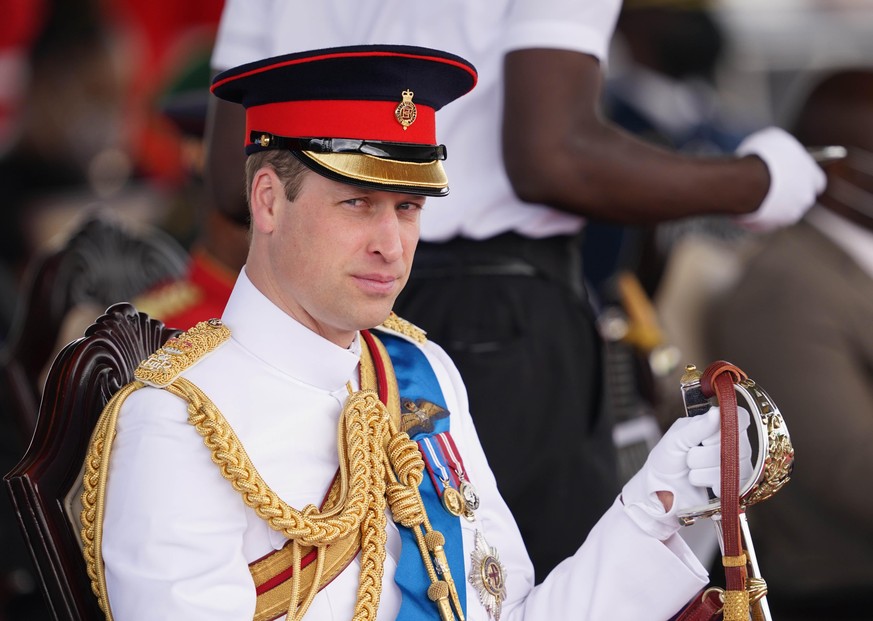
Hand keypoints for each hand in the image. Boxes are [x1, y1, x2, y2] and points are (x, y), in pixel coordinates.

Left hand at [621, 405, 752, 539]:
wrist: (662, 490)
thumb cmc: (667, 460)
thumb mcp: (676, 439)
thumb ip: (698, 427)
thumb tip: (717, 412)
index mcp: (717, 424)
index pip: (741, 417)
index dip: (725, 428)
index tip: (704, 438)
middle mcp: (732, 443)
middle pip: (735, 444)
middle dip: (703, 454)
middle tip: (690, 456)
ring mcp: (737, 464)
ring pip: (731, 465)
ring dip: (702, 470)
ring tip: (692, 469)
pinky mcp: (736, 485)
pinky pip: (732, 483)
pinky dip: (710, 483)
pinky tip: (702, 482)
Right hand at [734, 126, 825, 230]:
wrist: (744, 182)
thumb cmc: (762, 159)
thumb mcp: (776, 139)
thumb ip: (785, 149)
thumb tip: (780, 149)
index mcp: (812, 177)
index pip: (817, 181)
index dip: (805, 178)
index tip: (794, 174)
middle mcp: (804, 198)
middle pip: (799, 198)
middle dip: (788, 193)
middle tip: (770, 183)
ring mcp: (786, 215)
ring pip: (781, 211)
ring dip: (772, 205)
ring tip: (754, 193)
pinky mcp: (767, 226)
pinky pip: (763, 220)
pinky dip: (756, 214)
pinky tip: (745, 203)